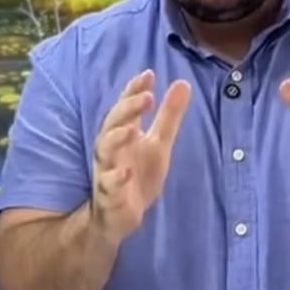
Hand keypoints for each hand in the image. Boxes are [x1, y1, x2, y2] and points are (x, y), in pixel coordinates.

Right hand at [91, 70, 191, 242]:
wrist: (119, 215)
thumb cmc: (137, 175)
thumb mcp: (159, 143)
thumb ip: (168, 116)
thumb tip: (183, 83)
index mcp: (124, 133)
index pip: (127, 106)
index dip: (134, 90)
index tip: (149, 74)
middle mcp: (112, 147)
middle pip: (113, 123)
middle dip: (127, 109)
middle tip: (146, 97)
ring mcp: (107, 169)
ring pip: (105, 150)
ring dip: (116, 138)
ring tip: (131, 130)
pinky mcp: (108, 194)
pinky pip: (108, 185)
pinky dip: (115, 178)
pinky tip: (125, 172)